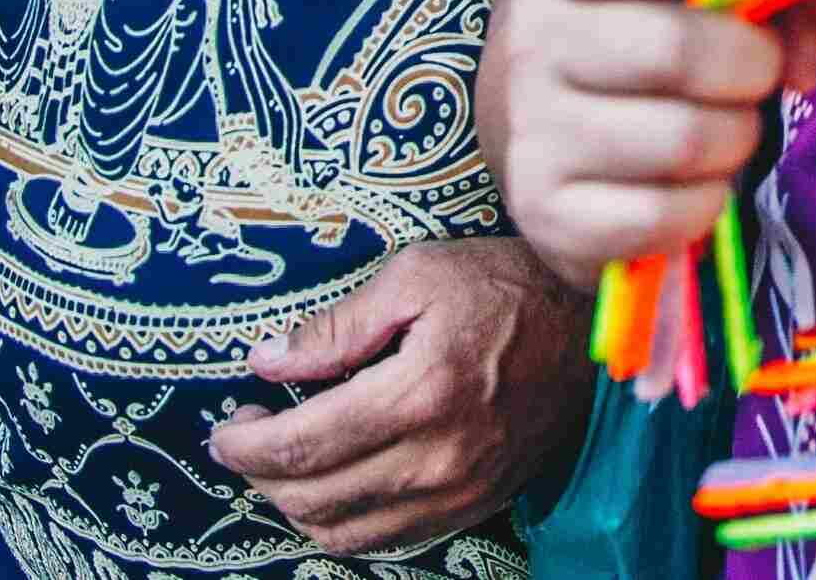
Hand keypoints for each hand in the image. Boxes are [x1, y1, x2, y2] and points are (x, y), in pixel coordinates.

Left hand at [206, 237, 575, 556]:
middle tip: (245, 440)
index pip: (302, 444)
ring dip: (296, 506)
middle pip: (312, 498)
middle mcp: (438, 456)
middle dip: (260, 475)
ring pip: (344, 533)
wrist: (590, 326)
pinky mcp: (475, 504)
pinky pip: (388, 540)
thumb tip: (265, 360)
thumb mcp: (417, 275)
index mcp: (419, 392)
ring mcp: (459, 490)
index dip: (246, 444)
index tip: (225, 427)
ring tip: (283, 465)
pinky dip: (344, 524)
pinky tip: (333, 487)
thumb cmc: (503, 286)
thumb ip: (337, 326)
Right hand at [479, 0, 792, 287]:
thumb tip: (805, 59)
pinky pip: (660, 214)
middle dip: (750, 65)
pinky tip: (697, 185)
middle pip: (672, 51)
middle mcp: (532, 46)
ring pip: (681, 139)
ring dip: (735, 139)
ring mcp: (533, 133)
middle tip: (761, 75)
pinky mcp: (545, 214)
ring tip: (729, 131)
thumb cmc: (637, 51)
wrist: (551, 145)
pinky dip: (704, 204)